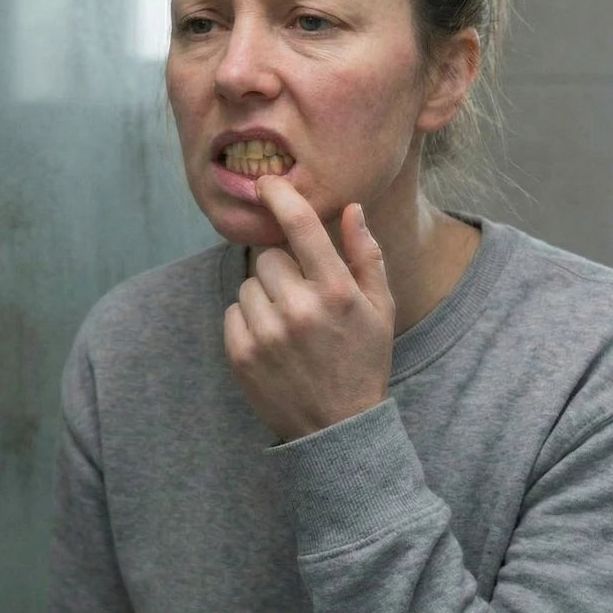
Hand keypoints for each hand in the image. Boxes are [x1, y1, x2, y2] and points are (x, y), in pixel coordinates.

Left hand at [223, 177, 394, 441]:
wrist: (336, 429)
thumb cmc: (362, 360)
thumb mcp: (379, 308)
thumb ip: (366, 254)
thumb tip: (351, 208)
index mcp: (335, 291)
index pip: (300, 226)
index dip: (280, 196)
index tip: (266, 183)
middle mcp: (298, 309)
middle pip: (267, 256)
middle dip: (281, 268)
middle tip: (301, 296)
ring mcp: (266, 333)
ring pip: (248, 284)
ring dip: (264, 296)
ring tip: (289, 324)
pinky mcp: (240, 354)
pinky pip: (233, 312)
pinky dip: (248, 320)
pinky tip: (272, 341)